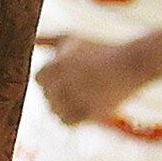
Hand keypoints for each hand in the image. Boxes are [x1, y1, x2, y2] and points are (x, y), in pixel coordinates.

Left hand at [35, 39, 154, 127]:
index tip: (64, 75)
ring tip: (80, 94)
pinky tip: (81, 106)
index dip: (50, 78)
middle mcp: (63, 84)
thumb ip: (48, 40)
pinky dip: (71, 116)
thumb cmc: (98, 49)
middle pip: (47, 95)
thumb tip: (32, 40)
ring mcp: (76, 100)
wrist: (129, 65)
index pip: (38, 79)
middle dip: (58, 91)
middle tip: (77, 84)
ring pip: (54, 111)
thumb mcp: (71, 38)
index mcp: (56, 66)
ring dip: (63, 105)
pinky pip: (67, 122)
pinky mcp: (89, 114)